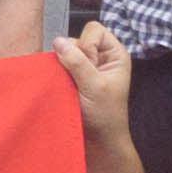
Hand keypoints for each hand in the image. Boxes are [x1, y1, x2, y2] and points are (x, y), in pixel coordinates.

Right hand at [52, 20, 138, 146]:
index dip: (87, 45)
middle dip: (73, 57)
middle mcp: (100, 56)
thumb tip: (58, 41)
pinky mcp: (72, 77)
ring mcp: (85, 67)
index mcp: (115, 54)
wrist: (98, 141)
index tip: (89, 67)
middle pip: (77, 39)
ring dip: (63, 67)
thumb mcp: (94, 86)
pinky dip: (57, 74)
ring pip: (65, 52)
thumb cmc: (105, 116)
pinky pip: (58, 65)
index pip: (94, 30)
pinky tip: (63, 87)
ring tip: (71, 86)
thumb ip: (77, 62)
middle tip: (80, 80)